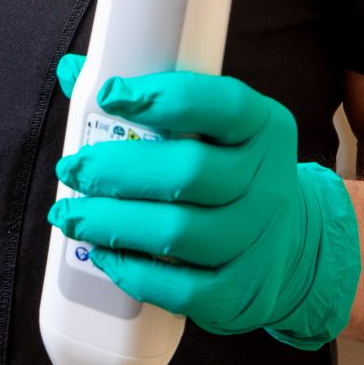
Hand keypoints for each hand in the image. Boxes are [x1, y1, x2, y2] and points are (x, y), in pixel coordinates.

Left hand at [49, 55, 358, 349]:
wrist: (293, 245)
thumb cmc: (231, 173)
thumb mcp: (214, 129)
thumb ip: (151, 100)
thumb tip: (71, 72)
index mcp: (264, 127)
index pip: (220, 105)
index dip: (163, 96)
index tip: (109, 95)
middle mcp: (269, 182)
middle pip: (187, 173)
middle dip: (115, 170)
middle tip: (70, 169)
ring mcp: (260, 241)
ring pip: (177, 232)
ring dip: (111, 223)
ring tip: (72, 216)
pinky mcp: (243, 291)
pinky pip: (181, 288)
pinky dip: (134, 272)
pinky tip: (105, 254)